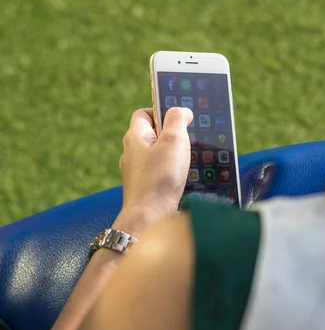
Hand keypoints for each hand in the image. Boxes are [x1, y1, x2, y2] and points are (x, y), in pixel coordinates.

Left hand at [114, 108, 192, 234]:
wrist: (149, 218)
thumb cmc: (159, 179)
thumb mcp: (173, 141)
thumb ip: (177, 120)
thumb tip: (181, 110)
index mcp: (135, 137)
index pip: (144, 113)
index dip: (161, 111)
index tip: (179, 119)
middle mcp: (132, 153)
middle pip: (152, 134)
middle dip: (171, 135)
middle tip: (188, 140)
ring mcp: (136, 171)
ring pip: (156, 154)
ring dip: (172, 155)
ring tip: (187, 160)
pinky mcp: (144, 187)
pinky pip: (158, 172)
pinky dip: (170, 172)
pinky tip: (182, 179)